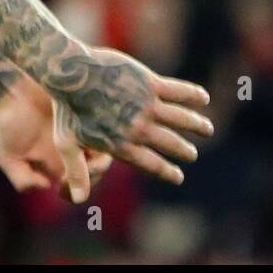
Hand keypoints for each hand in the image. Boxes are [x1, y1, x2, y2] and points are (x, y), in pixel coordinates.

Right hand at [0, 76, 111, 201]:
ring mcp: (83, 136)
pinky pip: (107, 139)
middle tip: (79, 167)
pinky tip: (87, 140)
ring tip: (86, 154)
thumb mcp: (7, 156)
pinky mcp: (92, 119)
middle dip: (89, 177)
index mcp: (55, 165)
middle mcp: (72, 153)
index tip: (62, 182)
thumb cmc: (11, 121)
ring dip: (98, 163)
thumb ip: (21, 179)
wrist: (18, 88)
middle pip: (93, 176)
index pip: (74, 190)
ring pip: (104, 160)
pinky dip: (102, 144)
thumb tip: (45, 187)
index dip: (72, 192)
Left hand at [50, 47, 213, 201]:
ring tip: (207, 129)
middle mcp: (138, 128)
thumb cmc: (66, 108)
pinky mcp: (149, 83)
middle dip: (184, 151)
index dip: (167, 172)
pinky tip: (203, 98)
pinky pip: (179, 91)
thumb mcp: (67, 144)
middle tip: (191, 153)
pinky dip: (193, 95)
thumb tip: (77, 200)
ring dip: (197, 125)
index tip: (178, 177)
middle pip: (170, 143)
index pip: (151, 164)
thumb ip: (77, 172)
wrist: (70, 72)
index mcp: (122, 144)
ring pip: (181, 119)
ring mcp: (146, 105)